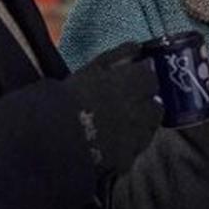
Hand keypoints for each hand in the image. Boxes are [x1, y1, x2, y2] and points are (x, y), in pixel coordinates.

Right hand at [64, 42, 162, 173]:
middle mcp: (140, 111)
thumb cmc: (69, 95)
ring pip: (149, 129)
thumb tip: (138, 48)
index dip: (143, 79)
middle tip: (129, 103)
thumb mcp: (92, 68)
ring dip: (141, 124)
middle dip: (146, 103)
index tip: (134, 80)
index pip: (152, 78)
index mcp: (133, 85)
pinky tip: (112, 143)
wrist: (52, 136)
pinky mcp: (126, 160)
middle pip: (156, 106)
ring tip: (120, 123)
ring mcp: (135, 138)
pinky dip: (128, 145)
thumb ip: (118, 56)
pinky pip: (134, 150)